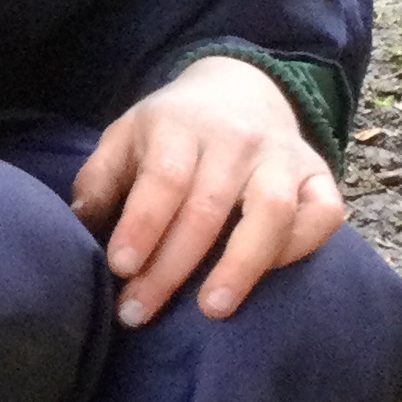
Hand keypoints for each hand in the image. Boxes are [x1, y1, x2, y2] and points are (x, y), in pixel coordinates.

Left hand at [70, 55, 343, 326]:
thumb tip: (79, 223)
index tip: (120, 268)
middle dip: (171, 268)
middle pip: (207, 208)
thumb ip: (100, 178)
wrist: (241, 88)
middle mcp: (236, 139)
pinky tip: (266, 277)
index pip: (164, 179)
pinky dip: (299, 248)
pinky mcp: (320, 175)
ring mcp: (283, 157)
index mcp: (180, 125)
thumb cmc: (172, 130)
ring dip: (242, 265)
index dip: (142, 226)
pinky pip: (323, 214)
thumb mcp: (126, 136)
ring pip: (272, 212)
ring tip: (211, 308)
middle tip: (138, 312)